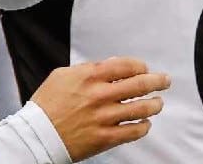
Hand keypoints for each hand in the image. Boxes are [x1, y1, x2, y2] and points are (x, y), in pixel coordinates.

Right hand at [31, 57, 169, 160]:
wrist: (38, 134)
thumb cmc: (47, 104)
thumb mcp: (62, 75)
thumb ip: (86, 69)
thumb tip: (109, 66)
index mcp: (88, 77)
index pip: (125, 66)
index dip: (140, 66)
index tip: (144, 68)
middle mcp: (100, 95)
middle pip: (139, 84)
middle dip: (157, 81)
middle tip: (164, 81)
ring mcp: (104, 117)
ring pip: (142, 108)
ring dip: (154, 104)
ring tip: (158, 103)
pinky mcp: (106, 137)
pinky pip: (134, 131)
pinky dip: (144, 126)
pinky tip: (145, 123)